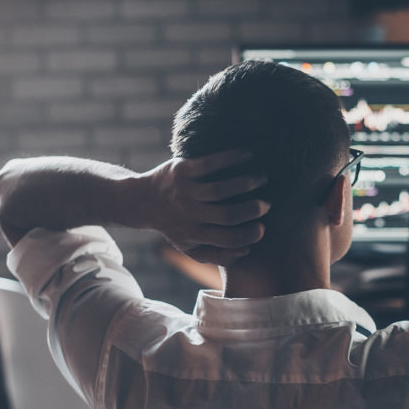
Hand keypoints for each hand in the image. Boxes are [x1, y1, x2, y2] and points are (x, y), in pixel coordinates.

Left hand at [142, 149, 269, 265]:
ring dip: (247, 182)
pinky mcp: (182, 169)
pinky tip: (248, 154)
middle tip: (266, 204)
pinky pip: (210, 163)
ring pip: (221, 189)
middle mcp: (190, 213)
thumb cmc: (175, 225)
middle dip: (252, 209)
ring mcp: (185, 190)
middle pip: (228, 215)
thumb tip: (246, 250)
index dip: (250, 235)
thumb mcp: (190, 248)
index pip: (228, 239)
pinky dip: (231, 158)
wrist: (142, 201)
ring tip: (263, 177)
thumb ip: (218, 255)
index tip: (262, 227)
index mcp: (195, 234)